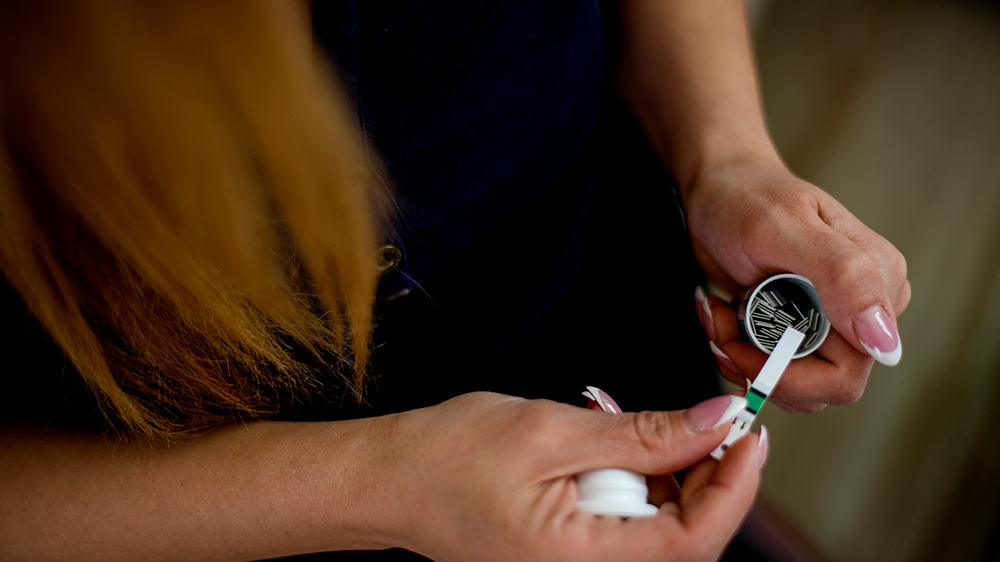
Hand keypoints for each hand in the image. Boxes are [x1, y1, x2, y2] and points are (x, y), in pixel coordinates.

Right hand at [378, 392, 764, 560]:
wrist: (389, 480)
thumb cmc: (448, 458)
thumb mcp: (552, 431)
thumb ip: (642, 433)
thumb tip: (715, 422)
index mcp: (582, 560)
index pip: (694, 540)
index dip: (734, 486)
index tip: (749, 433)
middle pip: (685, 538)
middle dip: (706, 475)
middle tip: (703, 417)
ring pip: (660, 529)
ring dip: (669, 474)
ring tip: (639, 426)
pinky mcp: (572, 552)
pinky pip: (629, 525)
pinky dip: (638, 482)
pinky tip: (616, 447)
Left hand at [686, 157, 910, 411]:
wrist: (719, 188)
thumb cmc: (749, 197)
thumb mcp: (786, 229)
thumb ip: (843, 277)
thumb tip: (884, 340)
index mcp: (877, 285)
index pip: (847, 374)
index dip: (788, 373)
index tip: (741, 339)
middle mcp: (861, 311)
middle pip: (819, 388)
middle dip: (760, 368)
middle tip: (724, 325)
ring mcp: (831, 323)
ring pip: (792, 385)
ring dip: (744, 359)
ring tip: (723, 314)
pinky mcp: (801, 329)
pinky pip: (774, 370)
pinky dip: (738, 352)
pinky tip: (724, 313)